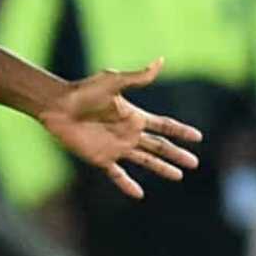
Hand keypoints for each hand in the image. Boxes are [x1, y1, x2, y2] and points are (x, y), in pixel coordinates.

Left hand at [38, 58, 202, 199]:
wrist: (57, 106)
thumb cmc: (83, 91)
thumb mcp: (113, 82)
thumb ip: (138, 77)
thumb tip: (160, 61)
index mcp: (134, 116)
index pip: (164, 125)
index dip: (180, 131)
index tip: (198, 137)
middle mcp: (128, 133)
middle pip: (159, 146)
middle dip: (177, 154)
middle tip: (194, 163)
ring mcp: (115, 147)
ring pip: (145, 161)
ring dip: (161, 168)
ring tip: (178, 176)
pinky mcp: (100, 158)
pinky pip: (117, 175)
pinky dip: (127, 184)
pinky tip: (139, 194)